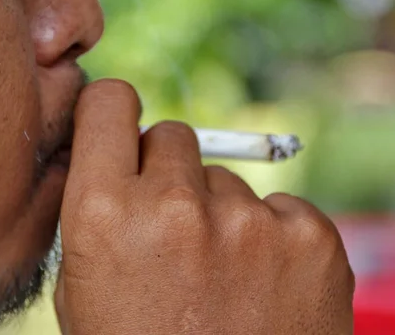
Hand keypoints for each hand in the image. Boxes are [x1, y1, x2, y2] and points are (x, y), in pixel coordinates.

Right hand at [55, 79, 354, 334]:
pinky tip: (262, 288)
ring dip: (221, 215)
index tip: (122, 127)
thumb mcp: (85, 290)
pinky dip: (271, 238)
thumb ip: (97, 213)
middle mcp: (175, 207)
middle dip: (169, 174)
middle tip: (173, 229)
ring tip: (221, 279)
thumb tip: (112, 159)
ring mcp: (248, 222)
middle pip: (174, 135)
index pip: (110, 104)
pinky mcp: (309, 237)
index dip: (115, 113)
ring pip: (227, 180)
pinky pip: (280, 207)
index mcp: (103, 216)